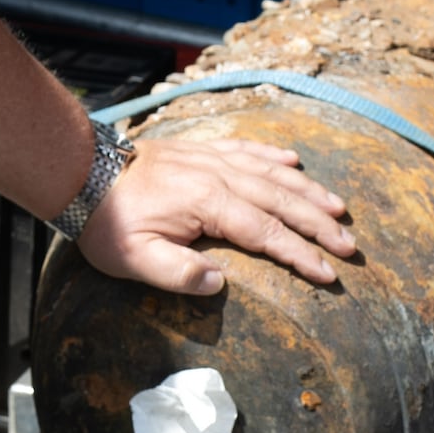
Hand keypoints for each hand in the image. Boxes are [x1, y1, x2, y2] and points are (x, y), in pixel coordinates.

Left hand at [76, 137, 355, 294]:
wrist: (84, 172)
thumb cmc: (108, 222)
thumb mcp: (134, 260)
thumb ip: (178, 274)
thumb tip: (220, 283)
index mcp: (209, 204)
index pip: (267, 234)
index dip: (301, 255)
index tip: (329, 274)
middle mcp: (219, 176)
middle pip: (281, 201)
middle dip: (320, 225)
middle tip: (349, 246)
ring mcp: (212, 158)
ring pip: (272, 173)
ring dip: (308, 190)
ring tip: (338, 208)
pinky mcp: (202, 150)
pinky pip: (248, 149)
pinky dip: (274, 156)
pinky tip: (293, 160)